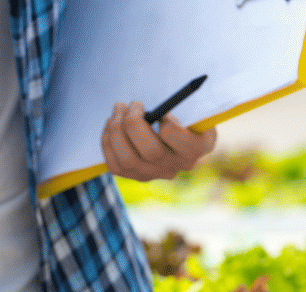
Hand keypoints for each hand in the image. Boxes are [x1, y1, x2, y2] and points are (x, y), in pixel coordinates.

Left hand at [101, 101, 217, 181]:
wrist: (173, 131)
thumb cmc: (183, 112)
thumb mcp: (193, 106)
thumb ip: (186, 104)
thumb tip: (166, 102)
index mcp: (197, 148)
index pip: (185, 144)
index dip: (171, 127)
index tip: (163, 113)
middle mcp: (176, 166)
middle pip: (151, 152)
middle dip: (135, 123)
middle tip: (132, 104)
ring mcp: (153, 174)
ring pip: (128, 160)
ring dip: (117, 130)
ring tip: (119, 109)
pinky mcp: (134, 175)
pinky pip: (114, 164)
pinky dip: (108, 141)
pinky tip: (111, 124)